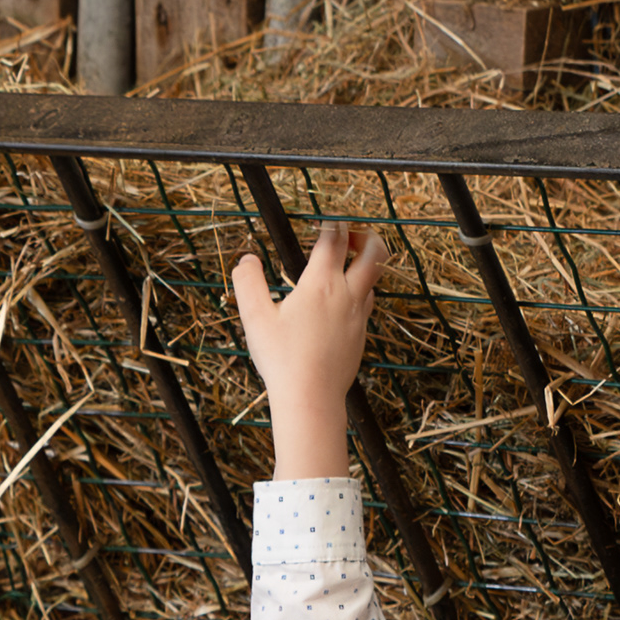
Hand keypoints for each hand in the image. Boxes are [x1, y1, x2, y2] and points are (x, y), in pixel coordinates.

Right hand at [229, 218, 389, 482]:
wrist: (311, 397)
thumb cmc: (281, 358)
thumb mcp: (255, 318)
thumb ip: (248, 283)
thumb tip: (246, 260)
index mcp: (320, 284)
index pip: (333, 241)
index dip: (331, 225)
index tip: (326, 222)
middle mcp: (346, 294)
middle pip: (373, 252)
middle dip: (365, 236)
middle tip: (350, 236)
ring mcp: (358, 315)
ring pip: (374, 277)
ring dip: (366, 263)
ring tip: (349, 263)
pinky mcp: (361, 334)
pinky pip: (368, 302)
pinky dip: (361, 290)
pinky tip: (345, 300)